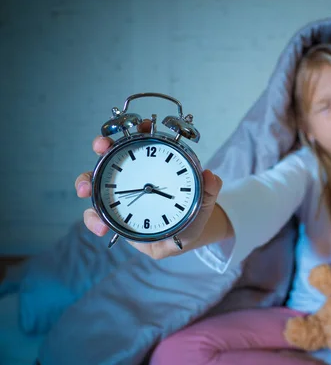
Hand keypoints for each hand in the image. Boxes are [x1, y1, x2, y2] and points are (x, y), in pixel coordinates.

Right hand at [74, 119, 223, 258]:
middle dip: (102, 145)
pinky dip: (93, 219)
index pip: (143, 141)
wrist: (183, 238)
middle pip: (111, 153)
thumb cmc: (191, 214)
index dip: (138, 130)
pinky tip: (100, 227)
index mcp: (154, 166)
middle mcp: (132, 175)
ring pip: (94, 181)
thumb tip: (211, 175)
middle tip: (101, 147)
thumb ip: (210, 189)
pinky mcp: (113, 216)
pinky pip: (96, 215)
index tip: (141, 126)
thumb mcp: (204, 200)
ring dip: (84, 182)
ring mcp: (119, 195)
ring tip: (85, 191)